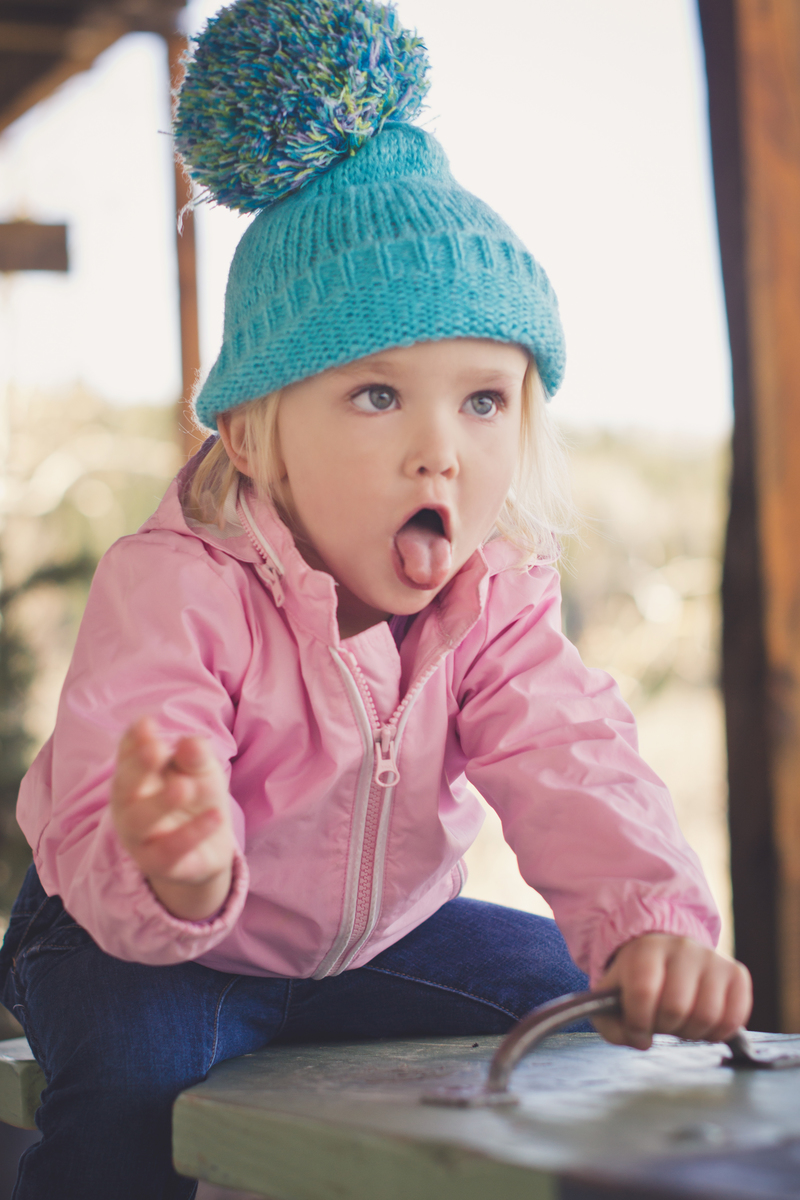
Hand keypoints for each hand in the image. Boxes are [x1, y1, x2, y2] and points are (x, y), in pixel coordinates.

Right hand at [110, 716, 235, 920]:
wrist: (206, 849)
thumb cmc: (196, 798)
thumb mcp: (201, 771)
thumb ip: (195, 758)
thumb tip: (190, 742)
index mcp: (136, 775)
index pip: (128, 753)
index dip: (134, 739)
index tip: (146, 723)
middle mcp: (128, 805)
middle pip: (125, 784)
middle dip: (138, 766)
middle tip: (155, 749)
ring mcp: (139, 837)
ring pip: (140, 821)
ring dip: (161, 803)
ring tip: (185, 788)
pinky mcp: (158, 863)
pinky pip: (169, 851)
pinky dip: (191, 834)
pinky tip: (215, 817)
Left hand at [593, 933, 751, 1049]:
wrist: (665, 954)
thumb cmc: (636, 983)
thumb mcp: (612, 999)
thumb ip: (612, 1025)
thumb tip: (641, 1040)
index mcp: (645, 950)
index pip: (644, 992)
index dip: (638, 1022)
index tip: (637, 1031)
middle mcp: (682, 947)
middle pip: (677, 1008)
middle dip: (665, 1028)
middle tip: (661, 1024)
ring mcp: (712, 958)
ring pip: (708, 1016)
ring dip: (691, 1033)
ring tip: (681, 1024)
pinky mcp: (736, 973)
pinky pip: (735, 1017)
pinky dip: (719, 1033)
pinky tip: (703, 1025)